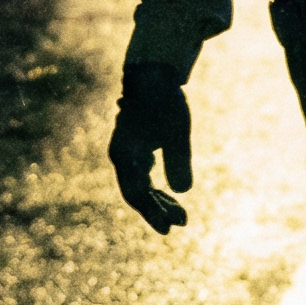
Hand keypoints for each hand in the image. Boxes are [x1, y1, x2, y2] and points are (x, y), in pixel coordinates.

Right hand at [108, 62, 191, 233]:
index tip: (169, 228)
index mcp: (125, 154)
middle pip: (137, 193)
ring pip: (140, 186)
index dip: (152, 213)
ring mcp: (127, 154)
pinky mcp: (135, 149)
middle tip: (181, 224)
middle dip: (158, 210)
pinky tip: (171, 196)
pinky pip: (143, 176)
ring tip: (182, 216)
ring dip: (159, 201)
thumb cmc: (165, 103)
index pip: (136, 193)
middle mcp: (121, 157)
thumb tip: (183, 192)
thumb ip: (179, 161)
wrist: (153, 76)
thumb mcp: (177, 132)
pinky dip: (157, 187)